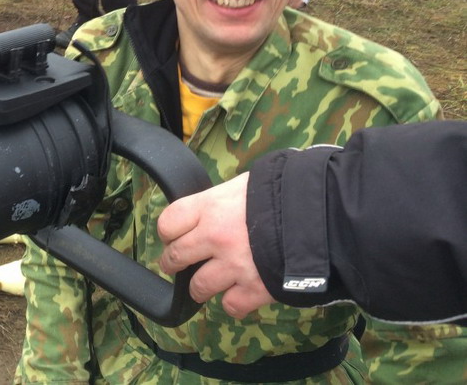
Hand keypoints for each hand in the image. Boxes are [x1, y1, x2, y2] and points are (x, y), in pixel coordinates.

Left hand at [157, 173, 274, 317]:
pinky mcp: (255, 289)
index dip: (168, 232)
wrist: (322, 214)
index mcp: (211, 206)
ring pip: (198, 287)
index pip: (168, 223)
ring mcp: (234, 265)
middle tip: (177, 264)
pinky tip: (239, 293)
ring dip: (200, 287)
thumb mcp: (245, 184)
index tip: (172, 237)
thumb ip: (222, 199)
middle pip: (175, 256)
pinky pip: (231, 305)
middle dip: (173, 262)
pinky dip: (234, 302)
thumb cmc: (284, 192)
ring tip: (206, 284)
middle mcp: (215, 237)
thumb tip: (212, 206)